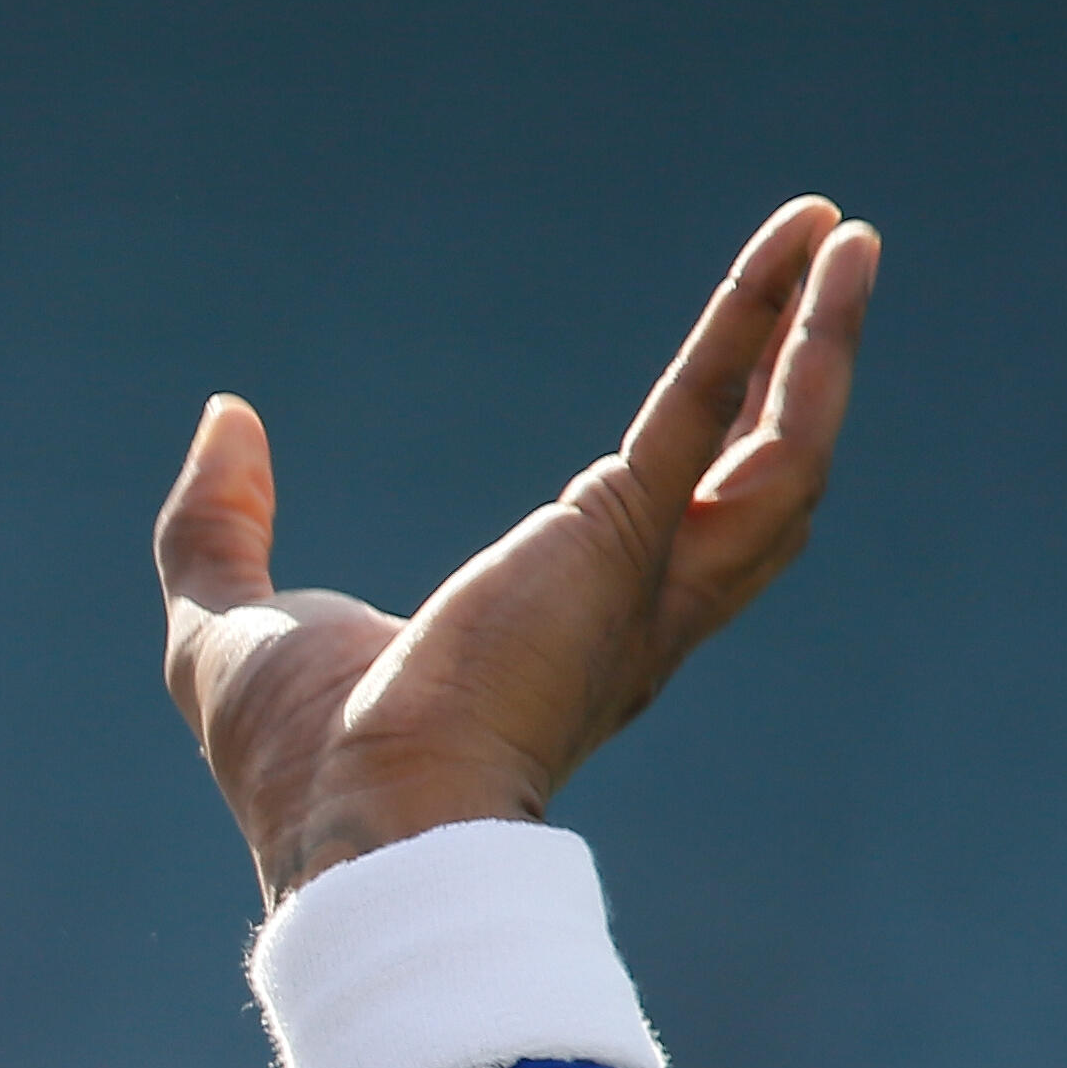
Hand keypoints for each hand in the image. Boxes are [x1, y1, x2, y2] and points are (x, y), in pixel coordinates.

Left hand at [151, 199, 878, 903]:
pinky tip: (808, 247)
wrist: (352, 829)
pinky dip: (759, 321)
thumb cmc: (296, 770)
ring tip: (847, 238)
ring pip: (781, 450)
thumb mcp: (227, 626)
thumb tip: (225, 415)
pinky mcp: (618, 539)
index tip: (728, 375)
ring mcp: (644, 585)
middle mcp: (634, 617)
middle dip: (802, 381)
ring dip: (821, 343)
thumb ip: (220, 521)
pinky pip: (710, 411)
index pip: (669, 534)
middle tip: (831, 279)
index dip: (708, 455)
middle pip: (762, 487)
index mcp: (562, 641)